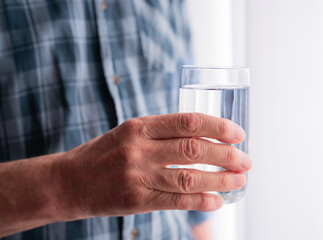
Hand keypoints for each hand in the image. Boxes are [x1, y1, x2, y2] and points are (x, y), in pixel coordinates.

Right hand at [55, 113, 251, 219]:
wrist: (69, 180)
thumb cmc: (103, 153)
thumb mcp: (128, 133)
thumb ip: (161, 133)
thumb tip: (201, 137)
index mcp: (139, 127)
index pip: (188, 122)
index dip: (218, 126)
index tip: (238, 134)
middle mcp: (139, 148)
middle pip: (194, 149)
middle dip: (226, 154)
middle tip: (246, 160)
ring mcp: (137, 175)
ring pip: (189, 177)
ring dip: (220, 179)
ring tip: (239, 180)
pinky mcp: (136, 200)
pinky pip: (176, 201)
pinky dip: (201, 201)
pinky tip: (217, 200)